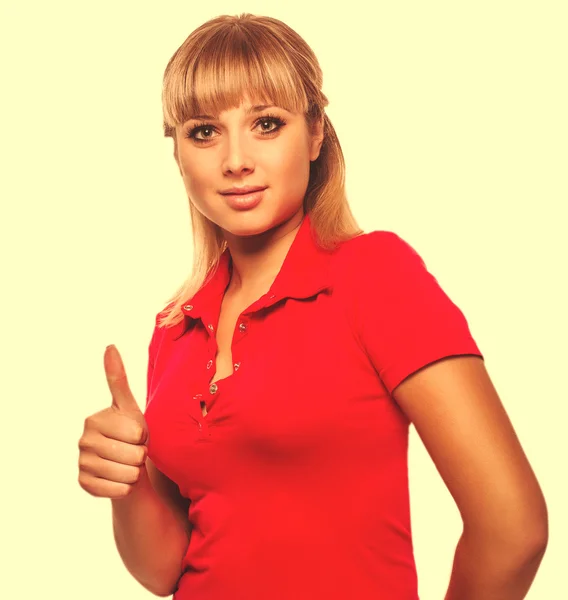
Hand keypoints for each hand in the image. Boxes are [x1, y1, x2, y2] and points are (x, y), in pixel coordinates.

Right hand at [78, 345, 148, 498]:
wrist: (125, 463)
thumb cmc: (129, 431)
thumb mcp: (128, 406)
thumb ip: (118, 378)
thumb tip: (109, 346)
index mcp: (93, 420)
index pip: (136, 433)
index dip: (143, 435)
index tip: (135, 433)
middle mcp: (82, 442)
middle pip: (133, 454)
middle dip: (140, 454)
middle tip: (132, 450)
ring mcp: (82, 464)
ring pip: (127, 474)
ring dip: (135, 471)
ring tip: (128, 463)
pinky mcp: (84, 485)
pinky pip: (118, 490)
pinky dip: (126, 487)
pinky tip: (121, 479)